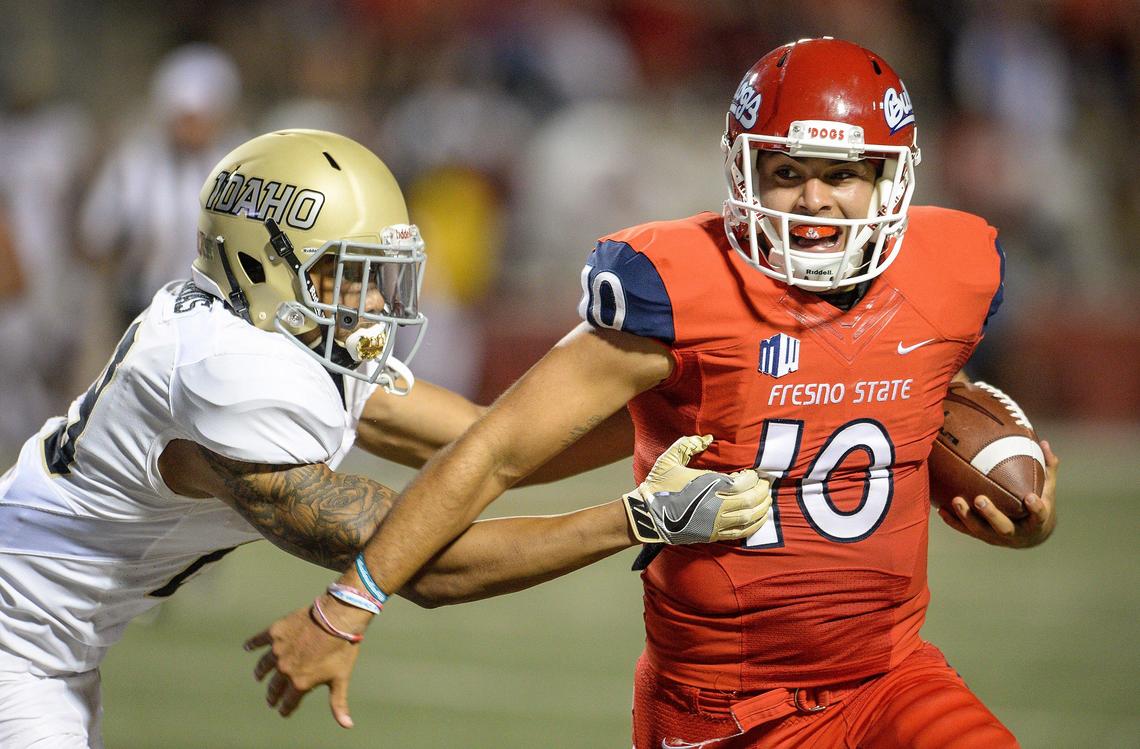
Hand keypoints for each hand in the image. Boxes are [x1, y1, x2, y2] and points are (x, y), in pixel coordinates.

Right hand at [244, 597, 369, 727]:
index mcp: (300, 682)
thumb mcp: (341, 678)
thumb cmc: (342, 648)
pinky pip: (259, 640)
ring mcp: (278, 650)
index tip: (283, 712)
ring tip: (259, 676)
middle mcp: (285, 669)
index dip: (286, 708)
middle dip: (273, 694)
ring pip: (264, 665)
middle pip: (275, 686)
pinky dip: (252, 644)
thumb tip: (347, 725)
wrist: (337, 618)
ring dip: (261, 673)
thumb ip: (339, 703)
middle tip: (271, 698)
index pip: (289, 701)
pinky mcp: (275, 632)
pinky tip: (247, 647)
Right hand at [622, 434, 772, 543]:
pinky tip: (759, 519)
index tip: (753, 472)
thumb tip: (708, 438)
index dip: (752, 476)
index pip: (743, 481)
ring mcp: (716, 522)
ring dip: (762, 508)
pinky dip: (754, 525)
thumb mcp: (670, 459)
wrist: (647, 514)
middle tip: (765, 484)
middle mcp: (717, 505)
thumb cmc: (659, 486)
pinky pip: (741, 532)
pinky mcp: (713, 535)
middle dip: (762, 491)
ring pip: (749, 516)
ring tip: (766, 500)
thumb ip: (689, 444)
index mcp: (709, 485)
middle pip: (750, 499)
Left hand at [937, 440, 1058, 547]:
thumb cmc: (1038, 505)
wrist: (1030, 536)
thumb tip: (1046, 443)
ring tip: (956, 500)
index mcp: (1036, 522)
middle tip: (980, 499)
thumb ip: (1048, 468)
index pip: (1039, 516)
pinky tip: (940, 508)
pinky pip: (966, 531)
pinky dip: (953, 521)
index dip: (1035, 508)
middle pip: (1003, 527)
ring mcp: (997, 538)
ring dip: (966, 517)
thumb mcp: (1047, 490)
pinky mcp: (983, 537)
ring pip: (981, 531)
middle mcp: (1017, 533)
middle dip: (990, 514)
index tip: (1030, 496)